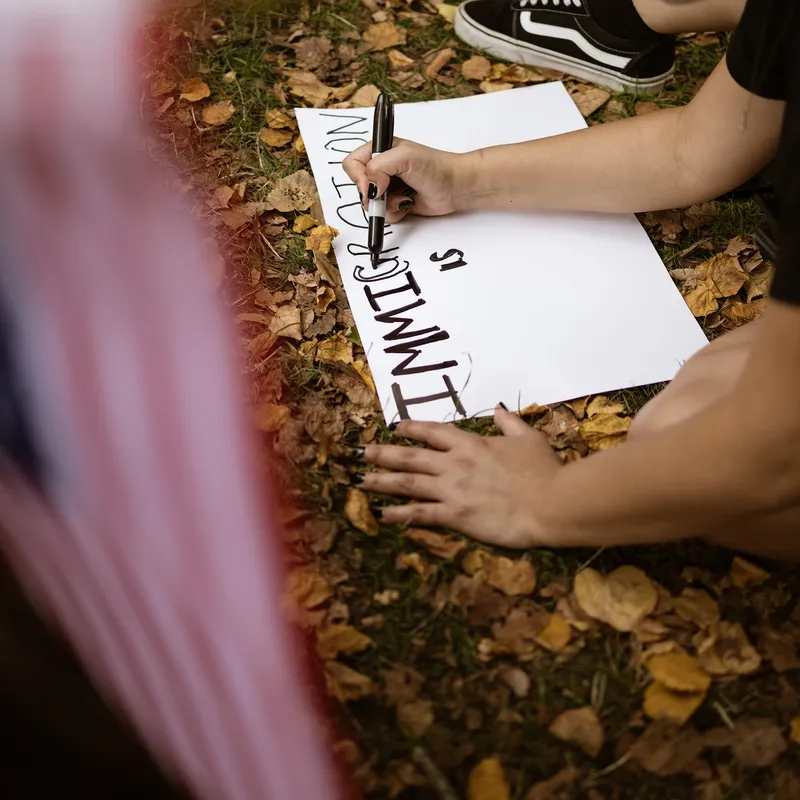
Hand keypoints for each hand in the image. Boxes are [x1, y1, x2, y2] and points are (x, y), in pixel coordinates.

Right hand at [342, 138, 465, 222]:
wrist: (454, 187)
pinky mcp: (395, 203)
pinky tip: (408, 204)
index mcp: (379, 150)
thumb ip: (378, 167)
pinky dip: (394, 213)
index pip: (352, 164)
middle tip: (387, 193)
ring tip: (404, 198)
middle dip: (373, 195)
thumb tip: (368, 188)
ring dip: (386, 206)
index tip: (370, 188)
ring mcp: (387, 187)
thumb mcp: (404, 158)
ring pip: (371, 205)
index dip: (357, 178)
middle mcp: (381, 168)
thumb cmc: (435, 167)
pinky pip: (383, 215)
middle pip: (359, 187)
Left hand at [357, 407, 561, 547]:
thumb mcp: (528, 438)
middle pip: (410, 456)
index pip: (433, 431)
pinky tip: (383, 514)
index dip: (411, 428)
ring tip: (360, 480)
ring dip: (381, 481)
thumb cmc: (543, 470)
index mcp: (470, 443)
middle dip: (383, 453)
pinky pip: (420, 514)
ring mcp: (451, 489)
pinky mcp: (455, 515)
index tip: (394, 427)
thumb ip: (510, 423)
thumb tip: (498, 410)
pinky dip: (400, 513)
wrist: (550, 503)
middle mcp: (454, 463)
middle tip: (361, 452)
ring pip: (407, 483)